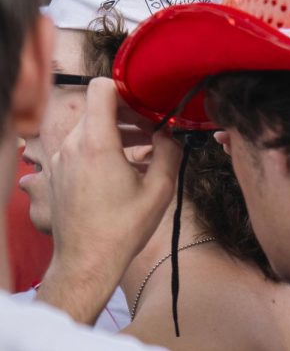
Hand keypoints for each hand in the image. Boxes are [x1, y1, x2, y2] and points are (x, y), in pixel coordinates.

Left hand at [38, 78, 180, 323]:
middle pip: (98, 107)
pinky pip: (80, 146)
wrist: (86, 262)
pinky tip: (124, 167)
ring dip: (117, 130)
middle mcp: (72, 146)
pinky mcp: (56, 174)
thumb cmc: (122, 228)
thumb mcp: (160, 189)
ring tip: (144, 148)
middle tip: (154, 128)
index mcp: (97, 144)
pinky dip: (102, 146)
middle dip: (128, 112)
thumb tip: (171, 133)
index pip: (102, 88)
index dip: (126, 87)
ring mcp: (60, 160)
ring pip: (89, 126)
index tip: (148, 102)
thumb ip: (169, 151)